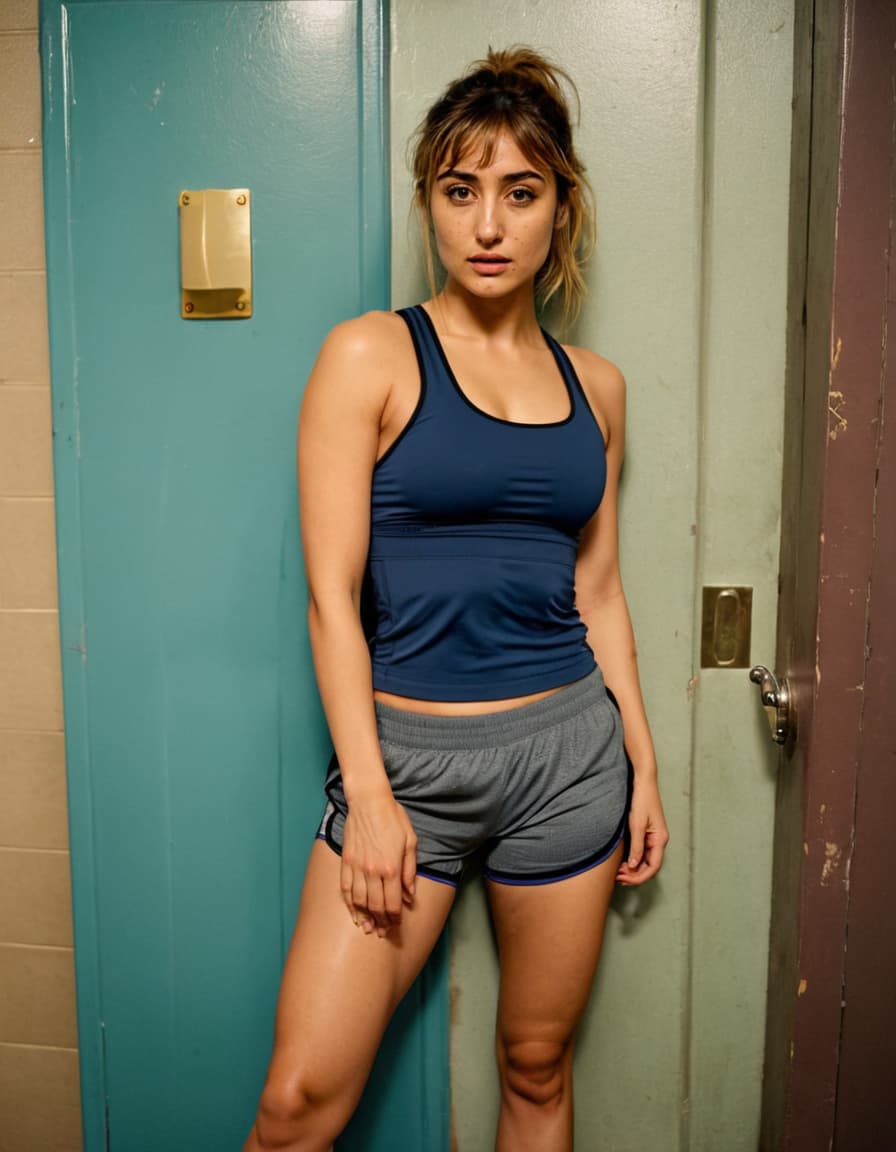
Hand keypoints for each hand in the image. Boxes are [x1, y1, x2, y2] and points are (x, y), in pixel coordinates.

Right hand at [340, 789, 417, 936]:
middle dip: (381, 922)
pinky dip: (349, 904)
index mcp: (392, 867)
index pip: (393, 902)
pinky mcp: (346, 862)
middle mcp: (373, 871)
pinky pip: (346, 889)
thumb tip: (410, 894)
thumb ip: (410, 870)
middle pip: (376, 906)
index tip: (397, 924)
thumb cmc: (393, 818)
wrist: (369, 801)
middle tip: (384, 932)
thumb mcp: (411, 841)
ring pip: (359, 901)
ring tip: (369, 928)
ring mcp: (357, 867)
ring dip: (364, 917)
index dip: (395, 917)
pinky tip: (353, 913)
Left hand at [616, 776, 668, 885]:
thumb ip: (636, 846)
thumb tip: (633, 866)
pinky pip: (641, 851)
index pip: (653, 867)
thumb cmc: (642, 799)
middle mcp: (659, 840)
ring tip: (617, 873)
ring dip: (633, 869)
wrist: (642, 781)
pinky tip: (621, 861)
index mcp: (660, 839)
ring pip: (644, 860)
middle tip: (618, 879)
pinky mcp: (646, 832)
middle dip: (635, 875)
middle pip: (649, 866)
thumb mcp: (637, 824)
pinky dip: (632, 859)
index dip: (639, 877)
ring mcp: (653, 836)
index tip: (625, 880)